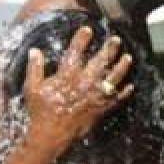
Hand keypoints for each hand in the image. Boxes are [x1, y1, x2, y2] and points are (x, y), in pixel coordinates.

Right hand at [22, 26, 134, 154]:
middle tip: (116, 40)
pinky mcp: (100, 108)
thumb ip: (35, 68)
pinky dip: (124, 93)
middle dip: (109, 49)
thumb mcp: (32, 88)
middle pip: (100, 61)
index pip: (76, 52)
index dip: (82, 39)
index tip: (87, 30)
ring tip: (128, 58)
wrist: (51, 134)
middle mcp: (84, 83)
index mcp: (67, 75)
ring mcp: (94, 96)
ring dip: (121, 67)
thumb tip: (34, 51)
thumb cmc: (41, 111)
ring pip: (113, 78)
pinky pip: (116, 99)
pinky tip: (130, 86)